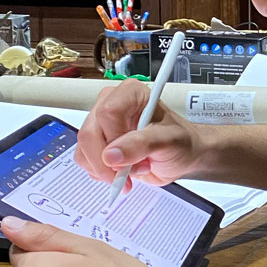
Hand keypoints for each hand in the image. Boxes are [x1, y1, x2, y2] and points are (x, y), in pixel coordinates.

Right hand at [75, 78, 203, 190]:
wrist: (182, 156)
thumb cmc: (181, 143)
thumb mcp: (169, 142)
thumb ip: (141, 145)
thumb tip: (111, 154)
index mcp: (131, 93)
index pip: (107, 113)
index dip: (114, 139)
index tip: (130, 158)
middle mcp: (111, 104)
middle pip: (90, 133)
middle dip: (108, 161)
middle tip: (130, 173)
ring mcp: (101, 124)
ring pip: (84, 149)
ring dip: (107, 169)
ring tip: (134, 169)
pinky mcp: (98, 143)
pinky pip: (85, 159)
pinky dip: (102, 173)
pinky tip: (124, 172)